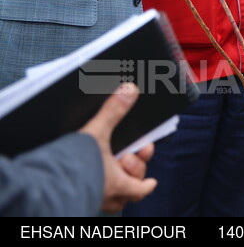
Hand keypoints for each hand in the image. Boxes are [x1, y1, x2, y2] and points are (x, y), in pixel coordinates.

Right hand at [79, 83, 156, 211]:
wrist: (43, 183)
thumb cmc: (73, 166)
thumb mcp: (97, 133)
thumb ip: (113, 112)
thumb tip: (129, 91)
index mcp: (118, 184)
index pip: (140, 189)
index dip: (147, 184)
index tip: (152, 180)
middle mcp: (107, 197)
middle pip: (128, 191)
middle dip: (131, 172)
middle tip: (127, 156)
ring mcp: (92, 200)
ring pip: (111, 198)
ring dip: (114, 182)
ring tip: (110, 164)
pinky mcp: (75, 200)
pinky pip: (92, 197)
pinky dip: (95, 187)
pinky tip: (88, 174)